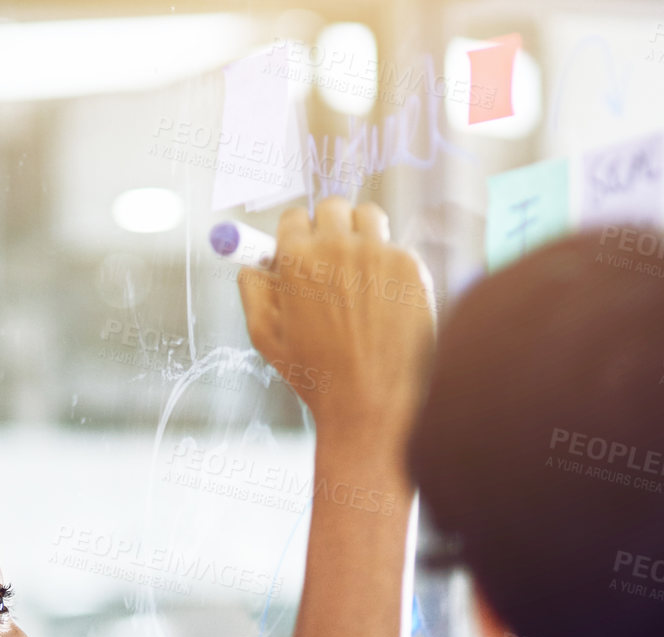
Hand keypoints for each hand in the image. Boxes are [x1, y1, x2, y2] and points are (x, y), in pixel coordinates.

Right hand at [239, 197, 434, 450]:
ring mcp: (379, 252)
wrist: (370, 403)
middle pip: (333, 206)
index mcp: (297, 260)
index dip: (295, 235)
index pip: (294, 216)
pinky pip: (396, 250)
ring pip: (369, 218)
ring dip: (361, 235)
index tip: (299, 250)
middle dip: (328, 227)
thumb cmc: (315, 376)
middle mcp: (338, 246)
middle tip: (330, 258)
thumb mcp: (266, 338)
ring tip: (358, 275)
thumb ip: (253, 292)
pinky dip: (388, 269)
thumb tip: (252, 266)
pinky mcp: (411, 266)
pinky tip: (383, 305)